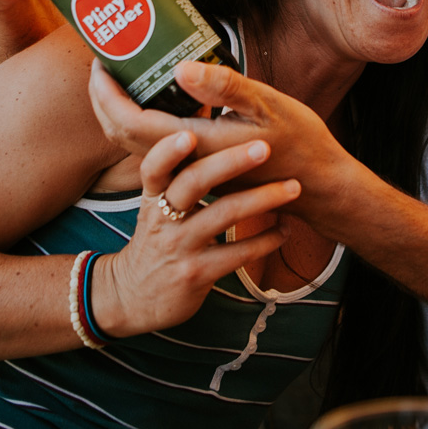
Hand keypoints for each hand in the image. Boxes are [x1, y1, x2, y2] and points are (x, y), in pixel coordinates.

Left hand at [88, 59, 355, 221]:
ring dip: (119, 110)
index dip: (107, 94)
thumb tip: (179, 68)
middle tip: (103, 64)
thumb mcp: (268, 106)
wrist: (315, 185)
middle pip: (122, 134)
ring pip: (136, 142)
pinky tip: (155, 95)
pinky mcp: (199, 167)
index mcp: (195, 144)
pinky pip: (155, 145)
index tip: (101, 63)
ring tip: (122, 75)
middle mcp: (185, 161)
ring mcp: (190, 167)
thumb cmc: (299, 142)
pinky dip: (141, 119)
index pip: (129, 122)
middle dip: (103, 99)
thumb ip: (224, 87)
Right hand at [90, 128, 299, 336]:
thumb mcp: (155, 206)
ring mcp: (179, 247)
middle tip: (264, 147)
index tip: (190, 133)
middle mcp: (163, 219)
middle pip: (193, 182)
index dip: (168, 151)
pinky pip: (237, 254)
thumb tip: (206, 132)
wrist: (134, 296)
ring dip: (262, 198)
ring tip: (293, 187)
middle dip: (230, 162)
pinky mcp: (197, 274)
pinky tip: (284, 230)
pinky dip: (265, 240)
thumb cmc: (157, 239)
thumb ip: (178, 176)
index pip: (153, 168)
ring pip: (222, 215)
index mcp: (153, 196)